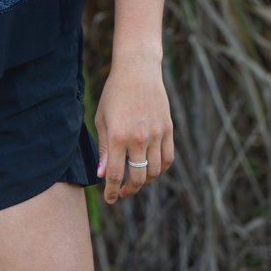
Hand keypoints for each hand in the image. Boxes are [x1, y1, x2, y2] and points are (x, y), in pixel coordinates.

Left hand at [95, 52, 173, 204]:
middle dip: (129, 190)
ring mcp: (156, 135)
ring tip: (136, 180)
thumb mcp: (102, 119)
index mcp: (118, 137)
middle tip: (122, 193)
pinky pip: (168, 158)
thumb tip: (103, 175)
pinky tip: (151, 169)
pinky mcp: (168, 130)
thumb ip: (104, 149)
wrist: (138, 70)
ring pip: (155, 172)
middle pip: (138, 178)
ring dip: (145, 181)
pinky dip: (160, 168)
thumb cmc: (114, 94)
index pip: (116, 174)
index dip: (112, 191)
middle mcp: (139, 139)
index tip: (110, 199)